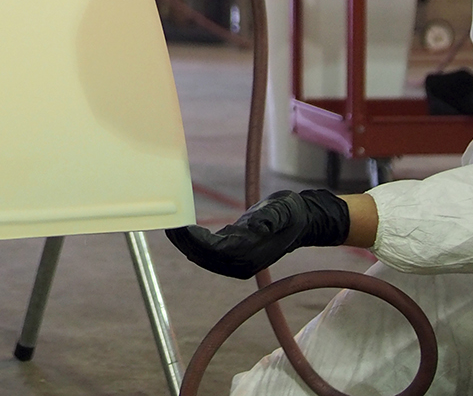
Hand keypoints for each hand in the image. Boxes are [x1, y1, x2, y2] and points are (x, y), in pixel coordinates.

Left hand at [165, 189, 349, 279]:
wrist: (304, 221)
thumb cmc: (292, 213)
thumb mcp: (284, 211)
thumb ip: (270, 218)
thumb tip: (257, 226)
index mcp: (250, 253)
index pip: (215, 250)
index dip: (194, 240)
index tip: (179, 227)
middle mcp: (242, 262)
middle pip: (205, 256)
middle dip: (184, 242)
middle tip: (168, 226)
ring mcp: (238, 260)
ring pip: (204, 257)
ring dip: (186, 244)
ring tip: (171, 228)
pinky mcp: (235, 252)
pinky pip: (209, 252)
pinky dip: (194, 243)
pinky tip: (183, 231)